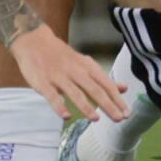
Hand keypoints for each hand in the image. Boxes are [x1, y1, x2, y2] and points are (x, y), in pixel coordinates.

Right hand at [8, 26, 128, 121]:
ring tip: (96, 119)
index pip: (106, 84)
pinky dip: (59, 106)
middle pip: (94, 89)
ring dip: (86, 106)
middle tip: (119, 119)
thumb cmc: (62, 56)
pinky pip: (52, 96)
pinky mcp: (43, 82)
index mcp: (87, 67)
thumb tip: (124, 88)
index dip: (117, 99)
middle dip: (108, 104)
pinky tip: (66, 117)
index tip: (127, 113)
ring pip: (74, 92)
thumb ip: (103, 78)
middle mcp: (76, 71)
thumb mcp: (85, 64)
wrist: (34, 41)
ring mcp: (59, 77)